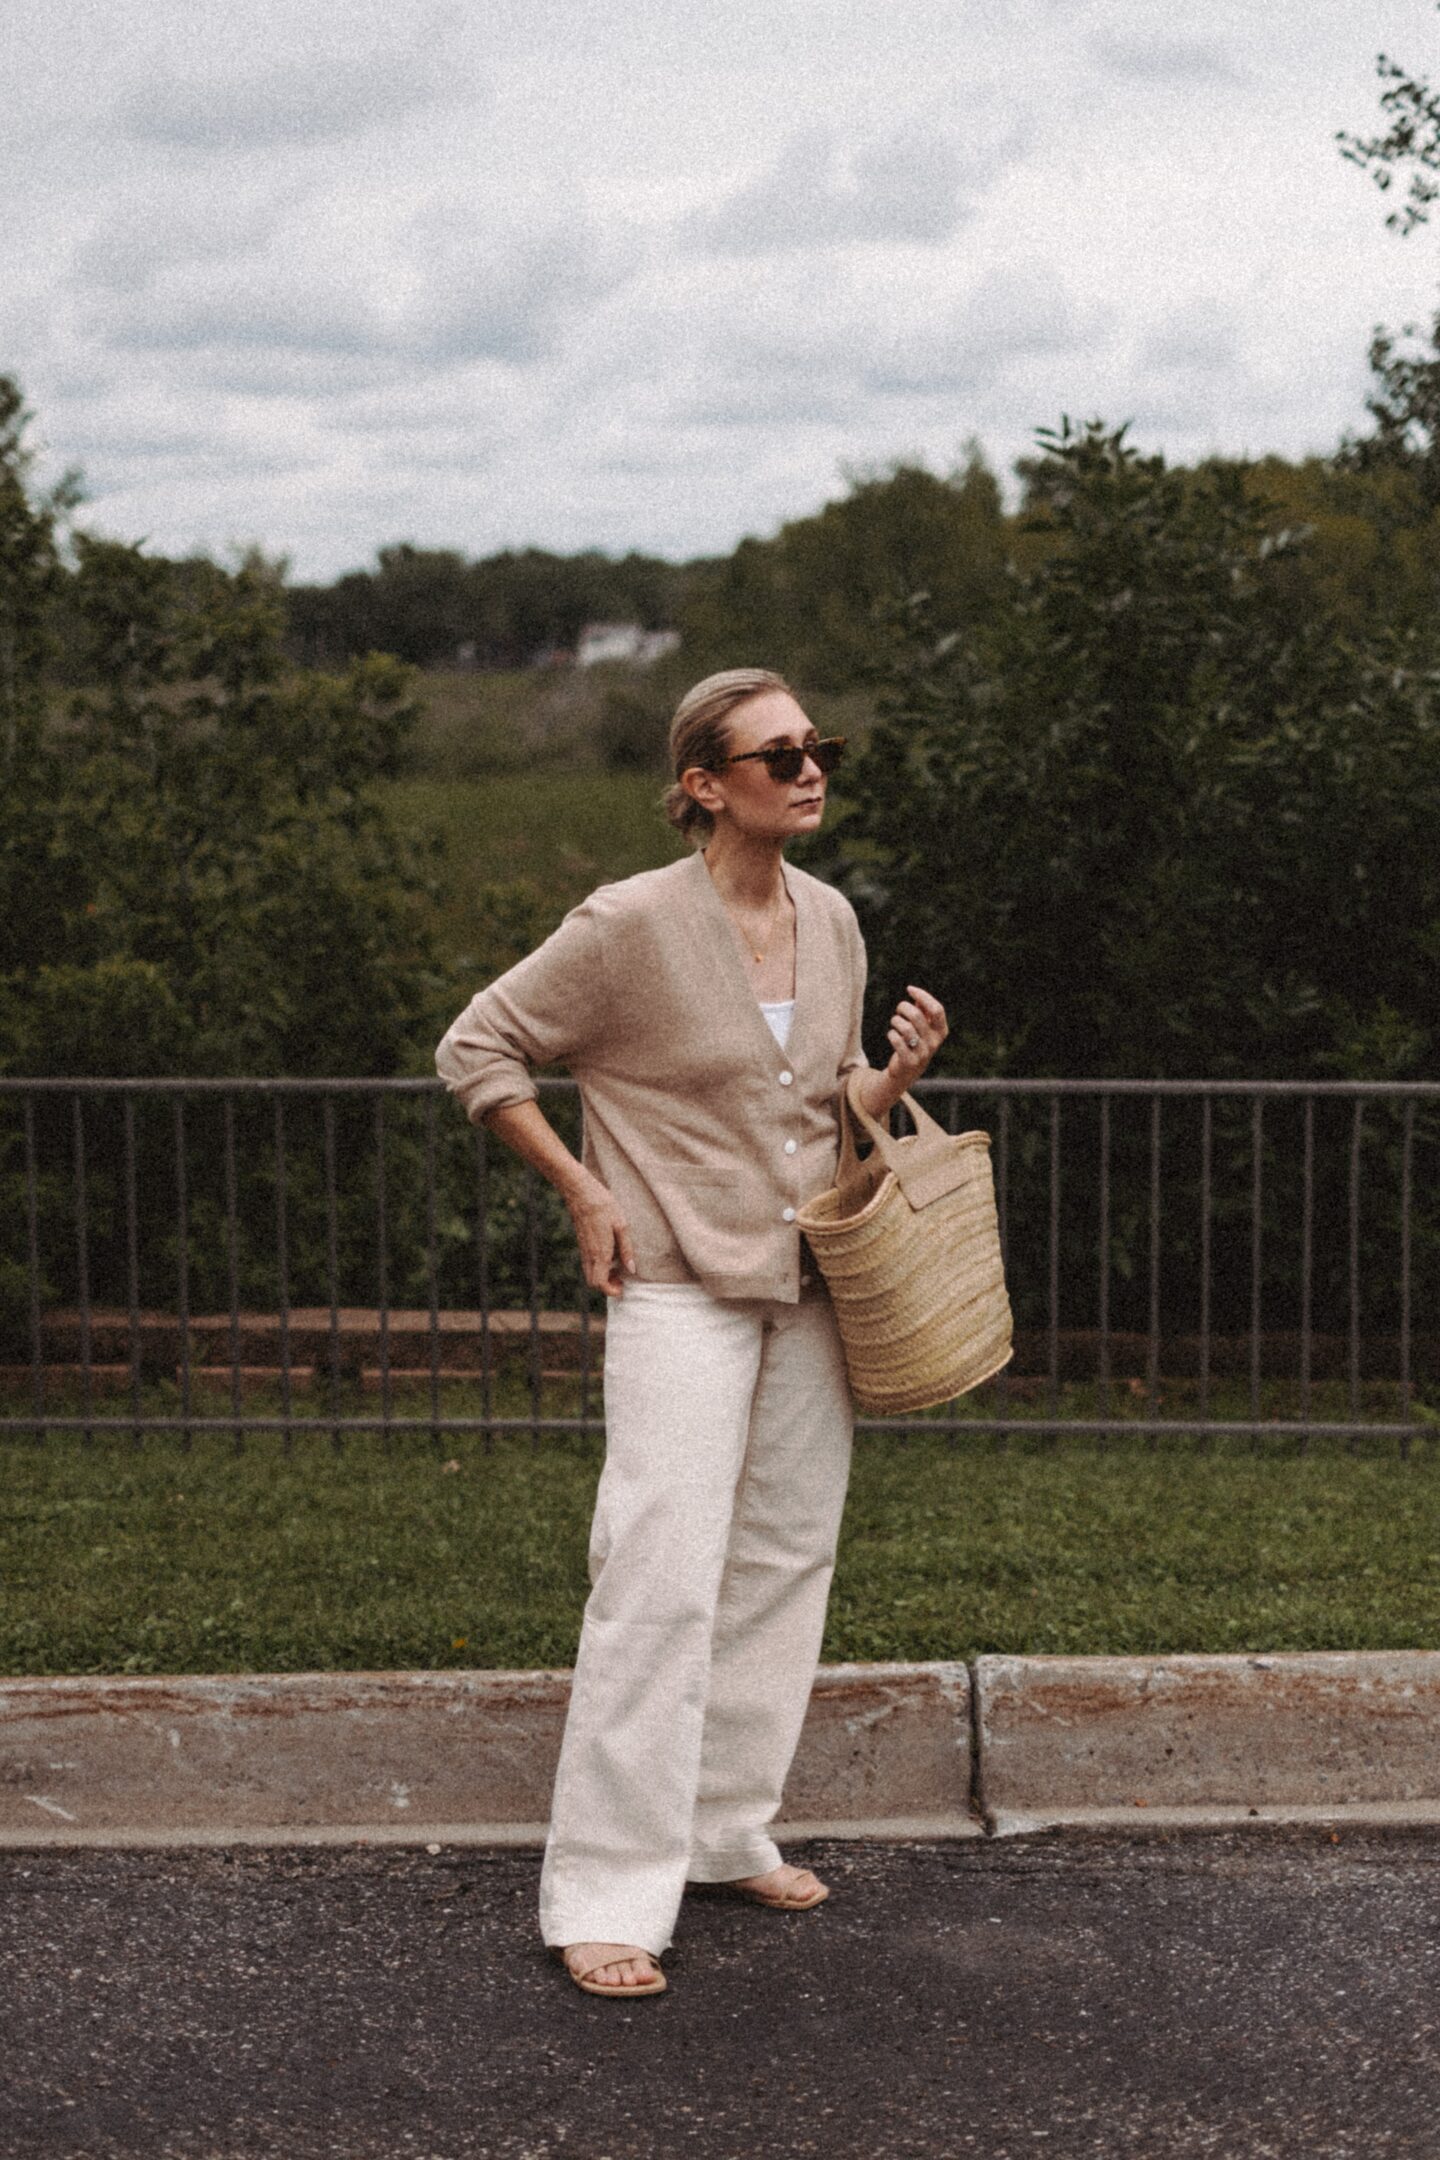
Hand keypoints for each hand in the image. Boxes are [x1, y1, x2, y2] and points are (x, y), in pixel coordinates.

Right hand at [564, 1173, 636, 1297]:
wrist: (580, 1192)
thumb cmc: (603, 1205)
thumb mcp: (621, 1225)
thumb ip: (626, 1249)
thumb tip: (632, 1269)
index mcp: (599, 1253)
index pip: (600, 1284)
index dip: (611, 1291)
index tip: (623, 1286)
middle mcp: (589, 1255)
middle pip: (593, 1284)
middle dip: (607, 1286)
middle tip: (621, 1277)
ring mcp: (583, 1250)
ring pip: (590, 1275)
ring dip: (603, 1277)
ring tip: (617, 1266)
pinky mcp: (582, 1245)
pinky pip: (588, 1265)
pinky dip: (599, 1268)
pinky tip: (609, 1255)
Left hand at [884, 984, 947, 1087]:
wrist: (907, 1072)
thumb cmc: (914, 1042)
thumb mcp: (922, 1026)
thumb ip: (922, 1011)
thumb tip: (918, 996)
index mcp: (941, 1031)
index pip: (936, 1009)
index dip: (923, 996)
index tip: (909, 989)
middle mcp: (934, 1042)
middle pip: (917, 1016)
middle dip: (903, 1007)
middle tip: (899, 1010)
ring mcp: (923, 1053)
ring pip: (905, 1028)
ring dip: (896, 1021)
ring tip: (895, 1023)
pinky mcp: (909, 1061)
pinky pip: (897, 1040)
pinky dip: (891, 1034)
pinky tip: (892, 1035)